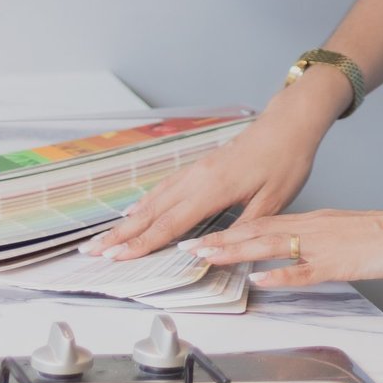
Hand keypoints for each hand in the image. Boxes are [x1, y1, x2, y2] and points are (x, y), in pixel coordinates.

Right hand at [81, 111, 318, 260]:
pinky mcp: (200, 166)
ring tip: (106, 237)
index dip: (142, 244)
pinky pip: (165, 187)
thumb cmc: (285, 161)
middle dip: (121, 234)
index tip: (116, 258)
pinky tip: (136, 211)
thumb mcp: (272, 201)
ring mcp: (196, 169)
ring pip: (155, 197)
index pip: (170, 223)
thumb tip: (215, 253)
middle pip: (152, 211)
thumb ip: (241, 229)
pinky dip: (146, 202)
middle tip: (92, 251)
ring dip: (128, 219)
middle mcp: (198, 177)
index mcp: (214, 188)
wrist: (289, 125)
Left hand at [176, 199, 382, 287]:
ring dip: (237, 251)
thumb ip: (312, 239)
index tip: (201, 237)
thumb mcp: (339, 230)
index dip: (229, 229)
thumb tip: (287, 252)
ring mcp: (322, 244)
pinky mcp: (338, 262)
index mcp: (310, 220)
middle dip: (220, 239)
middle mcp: (310, 228)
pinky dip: (280, 274)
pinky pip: (305, 270)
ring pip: (272, 245)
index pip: (261, 222)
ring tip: (209, 256)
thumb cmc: (381, 233)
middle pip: (257, 230)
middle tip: (189, 246)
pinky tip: (261, 279)